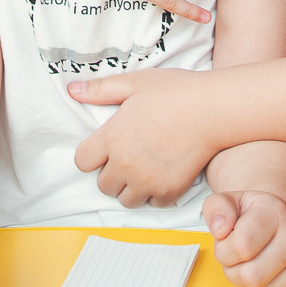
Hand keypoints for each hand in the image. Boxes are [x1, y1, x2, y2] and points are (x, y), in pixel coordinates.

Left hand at [72, 68, 216, 204]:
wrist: (213, 109)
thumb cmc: (175, 92)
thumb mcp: (134, 83)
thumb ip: (100, 90)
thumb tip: (72, 90)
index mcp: (113, 137)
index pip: (82, 162)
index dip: (91, 155)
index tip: (104, 148)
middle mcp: (126, 163)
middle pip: (103, 185)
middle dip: (111, 173)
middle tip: (127, 156)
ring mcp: (148, 180)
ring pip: (126, 199)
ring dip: (131, 187)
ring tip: (144, 168)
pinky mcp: (170, 191)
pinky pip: (153, 203)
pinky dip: (156, 193)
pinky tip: (163, 174)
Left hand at [204, 191, 285, 286]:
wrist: (282, 220)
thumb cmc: (254, 215)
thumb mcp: (230, 202)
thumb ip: (216, 209)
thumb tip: (221, 229)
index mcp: (276, 212)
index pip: (241, 247)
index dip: (225, 251)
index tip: (229, 242)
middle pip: (252, 277)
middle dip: (236, 271)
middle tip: (241, 256)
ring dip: (250, 283)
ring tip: (256, 262)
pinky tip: (270, 272)